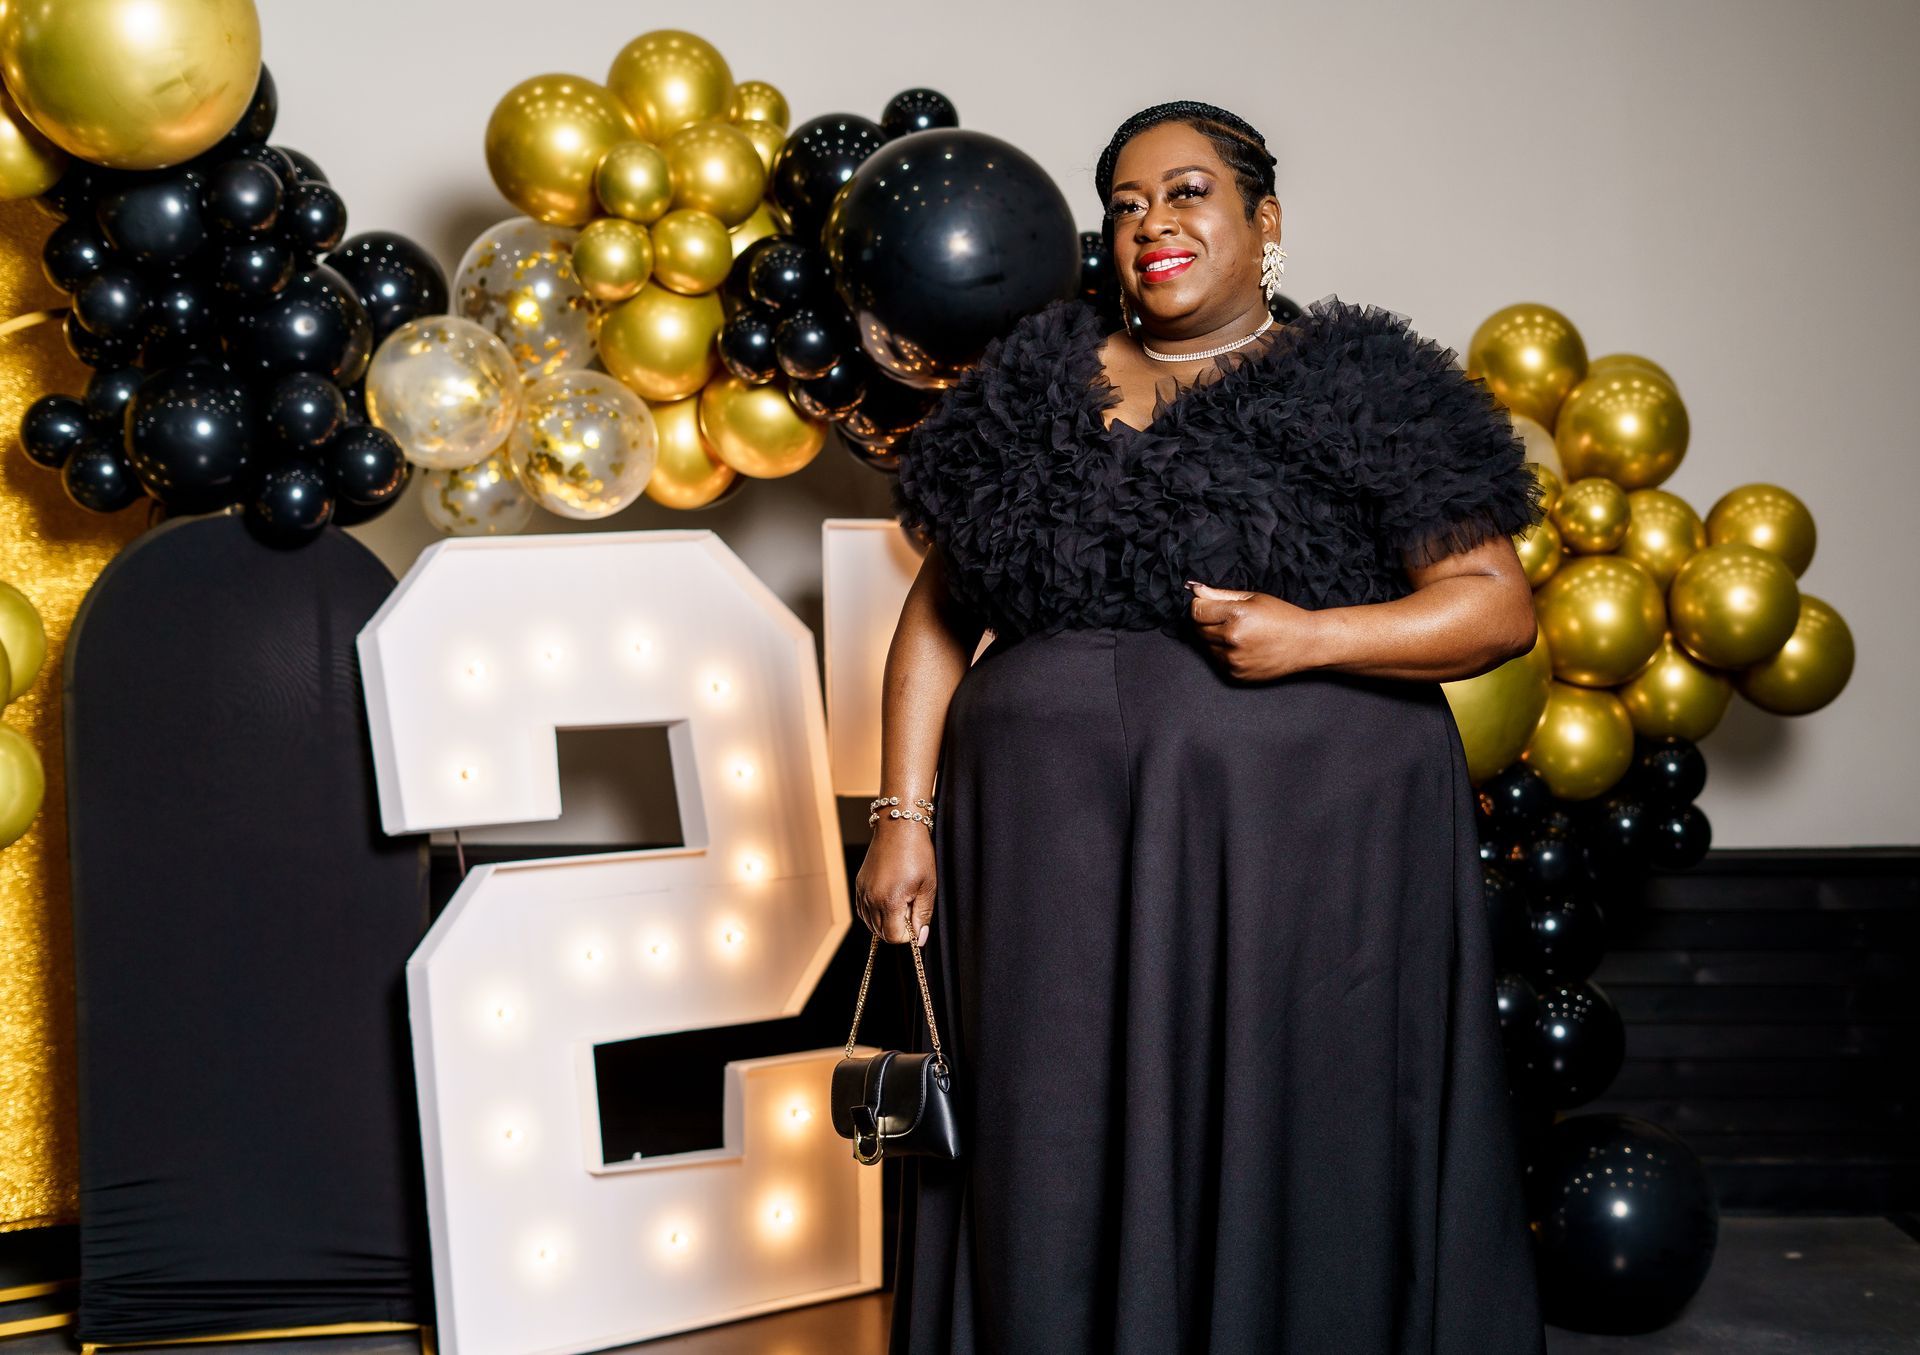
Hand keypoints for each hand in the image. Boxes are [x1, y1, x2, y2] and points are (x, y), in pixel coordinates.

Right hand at [853, 819, 935, 945]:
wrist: (898, 828)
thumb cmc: (917, 854)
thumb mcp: (928, 886)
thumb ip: (923, 915)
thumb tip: (919, 939)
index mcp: (889, 902)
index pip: (894, 937)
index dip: (908, 934)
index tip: (916, 917)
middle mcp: (871, 900)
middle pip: (881, 933)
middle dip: (897, 928)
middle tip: (911, 907)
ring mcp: (863, 892)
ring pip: (871, 923)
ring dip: (886, 921)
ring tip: (901, 902)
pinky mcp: (859, 885)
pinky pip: (863, 910)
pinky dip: (874, 913)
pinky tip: (887, 902)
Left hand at [1186, 580, 1322, 680]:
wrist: (1306, 644)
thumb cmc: (1282, 617)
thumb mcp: (1253, 598)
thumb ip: (1220, 594)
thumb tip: (1196, 590)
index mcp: (1236, 616)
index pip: (1196, 612)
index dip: (1201, 606)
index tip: (1209, 605)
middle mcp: (1232, 639)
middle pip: (1198, 629)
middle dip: (1208, 622)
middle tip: (1229, 619)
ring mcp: (1233, 660)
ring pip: (1206, 646)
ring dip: (1215, 639)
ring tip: (1239, 633)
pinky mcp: (1236, 674)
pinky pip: (1217, 661)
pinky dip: (1224, 653)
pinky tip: (1243, 647)